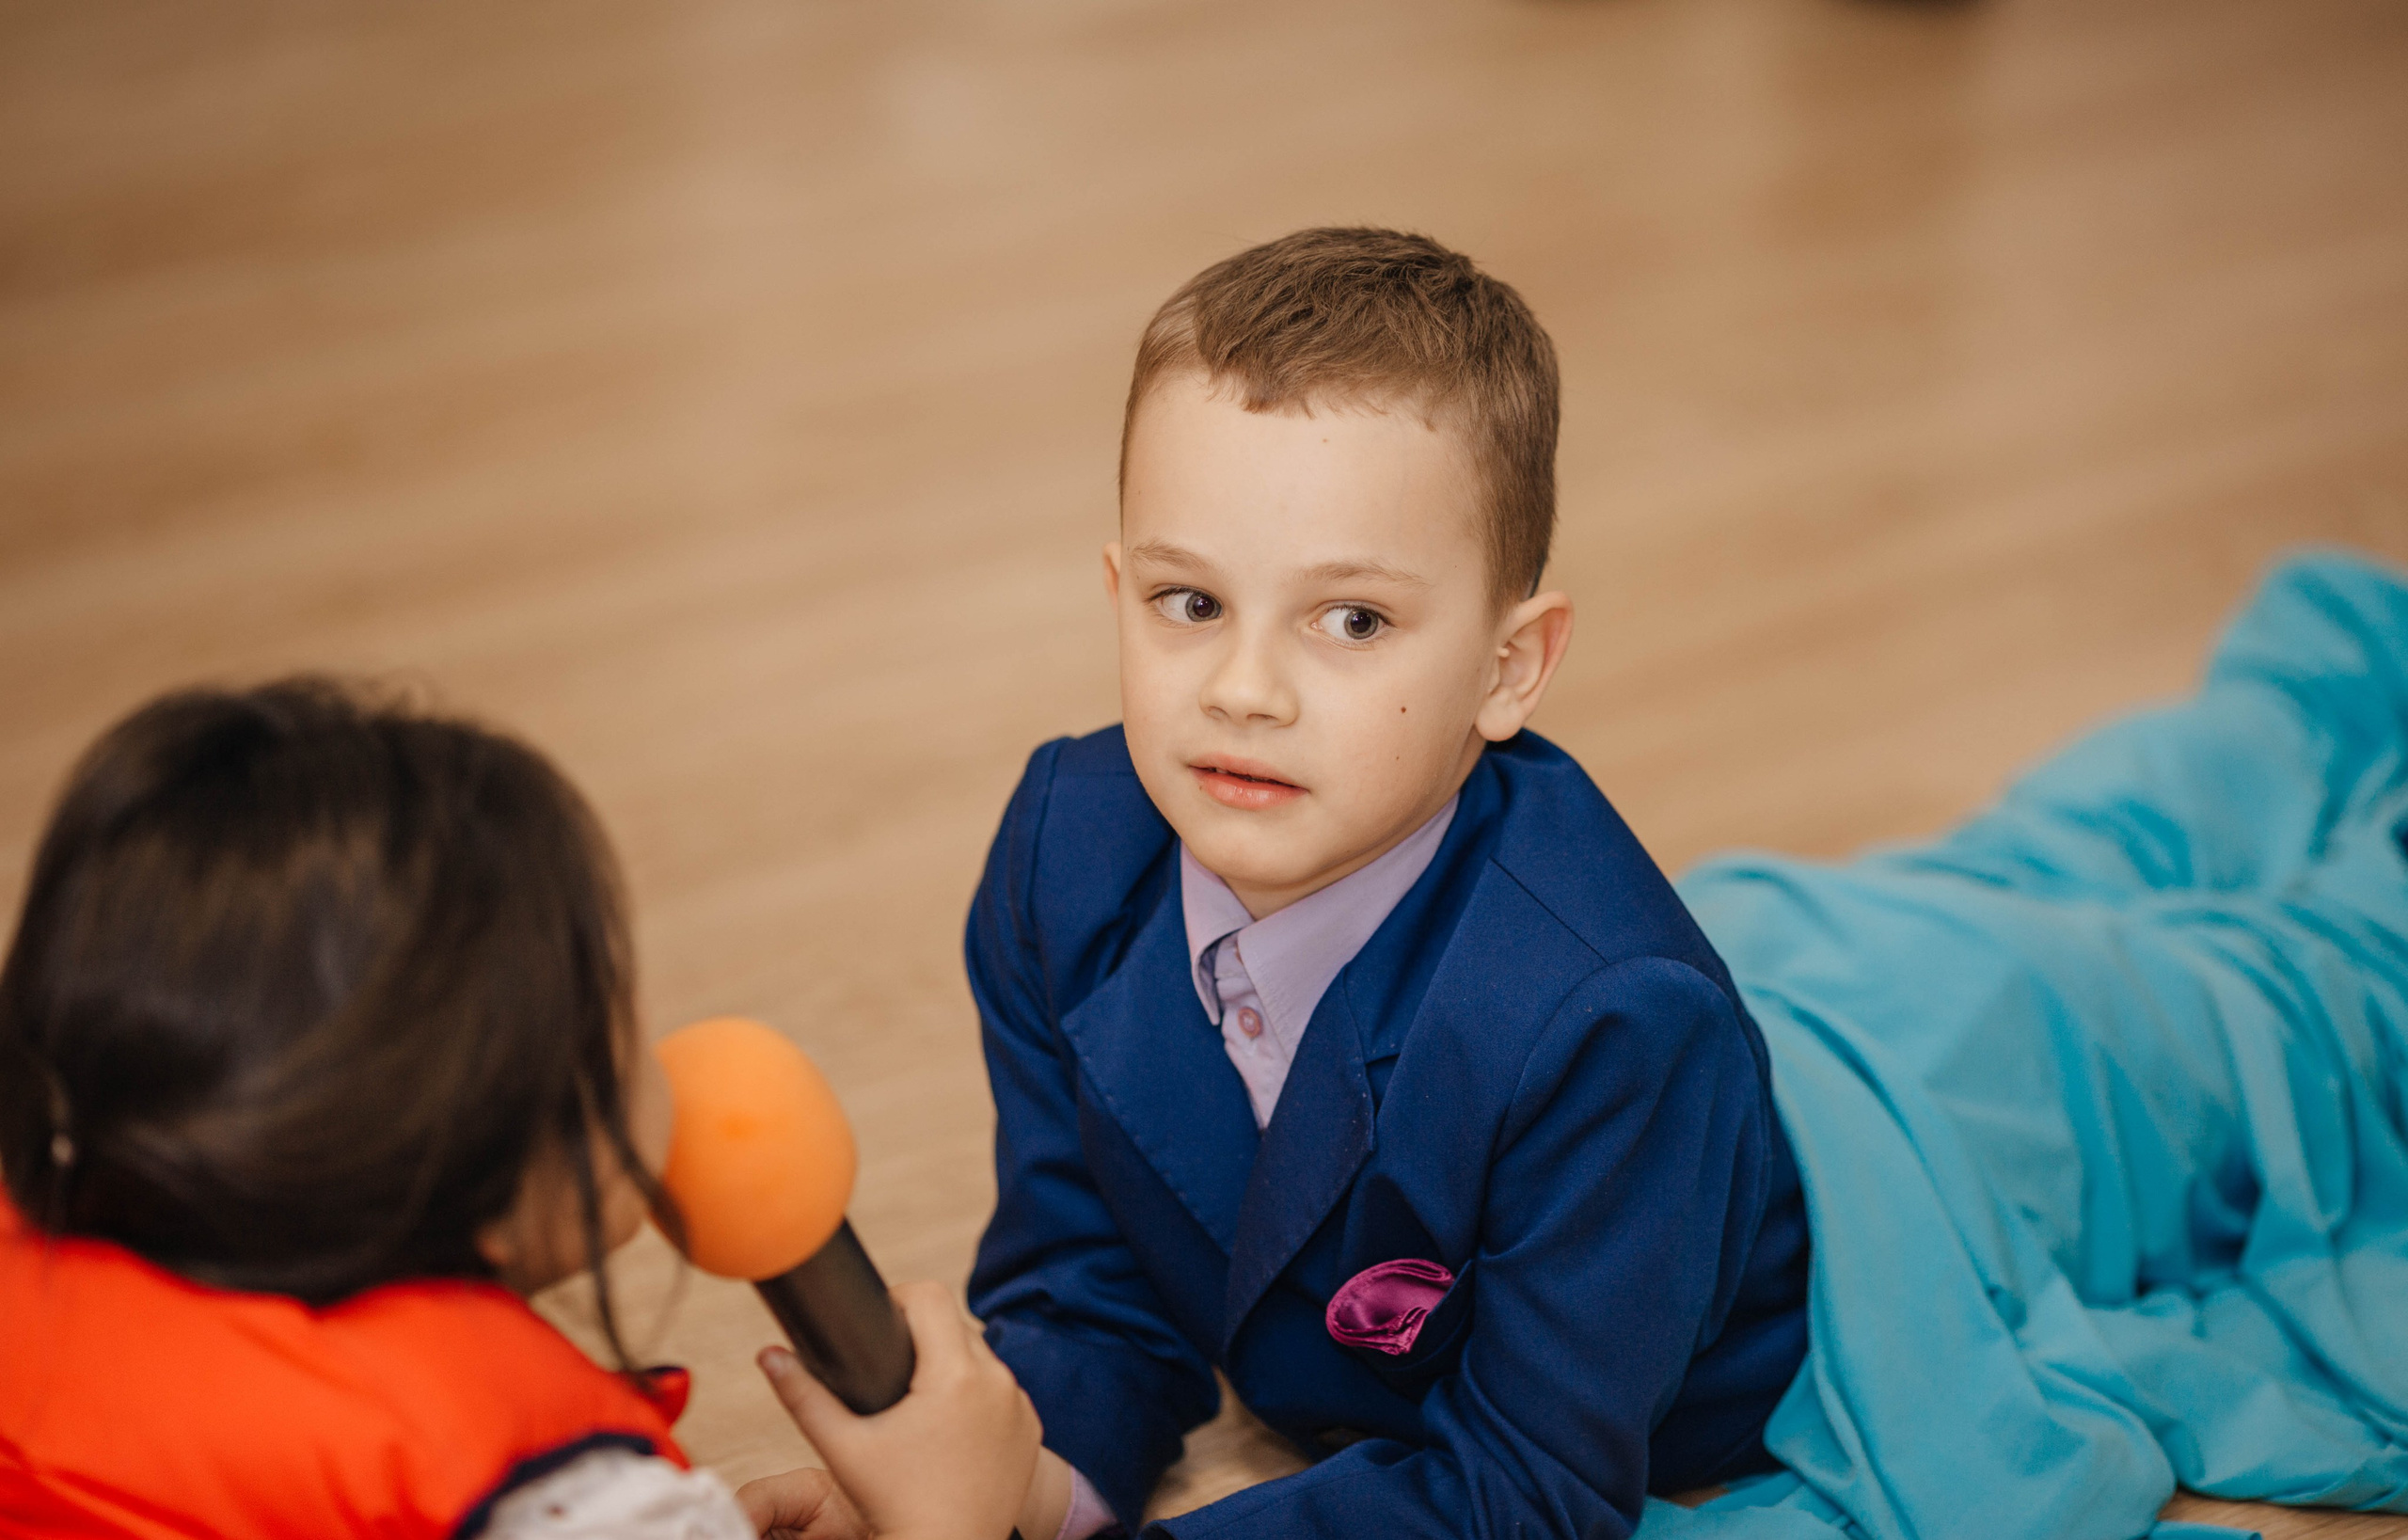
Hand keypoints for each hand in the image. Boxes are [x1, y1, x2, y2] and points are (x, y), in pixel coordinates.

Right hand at [759, 1280, 1041, 1539]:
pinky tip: (952, 1426)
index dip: (898, 1300)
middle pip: (956, 1327)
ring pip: (982, 1360)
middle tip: (889, 1371)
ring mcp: (1020, 1407)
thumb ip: (803, 1395)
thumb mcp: (843, 1447)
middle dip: (923, 1339)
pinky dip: (980, 1399)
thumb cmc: (895, 1507)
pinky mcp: (1032, 1430)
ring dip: (953, 1368)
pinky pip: (1003, 1394)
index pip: (930, 1296)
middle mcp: (998, 1383)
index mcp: (956, 1375)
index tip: (878, 1327)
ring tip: (919, 1402)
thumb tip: (768, 1355)